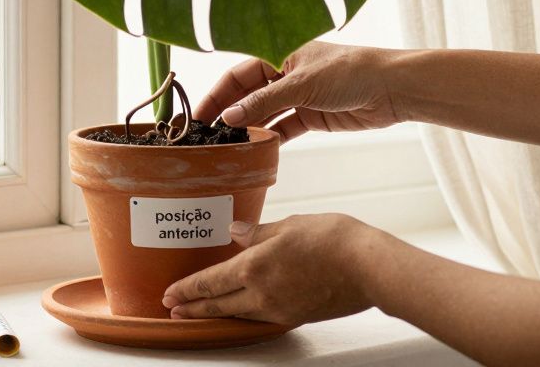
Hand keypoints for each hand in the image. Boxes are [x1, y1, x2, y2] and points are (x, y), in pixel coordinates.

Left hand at [162, 214, 380, 324]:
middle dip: (193, 307)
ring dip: (215, 313)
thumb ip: (258, 232)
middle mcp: (262, 293)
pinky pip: (259, 316)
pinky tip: (239, 310)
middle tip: (174, 309)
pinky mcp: (296, 314)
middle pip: (218, 304)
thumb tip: (235, 232)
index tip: (170, 294)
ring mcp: (279, 308)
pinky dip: (241, 314)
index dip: (187, 289)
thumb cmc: (333, 240)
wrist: (369, 268)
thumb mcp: (290, 224)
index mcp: (255, 266)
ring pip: (238, 313)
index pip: (210, 281)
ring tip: (199, 312)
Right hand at [195, 42, 401, 141]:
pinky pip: (283, 128)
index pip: (238, 75)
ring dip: (248, 129)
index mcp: (280, 53)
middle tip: (206, 136)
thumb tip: (229, 117)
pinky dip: (270, 138)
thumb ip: (264, 102)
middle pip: (248, 95)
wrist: (392, 89)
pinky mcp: (312, 116)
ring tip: (227, 148)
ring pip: (264, 114)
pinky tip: (256, 150)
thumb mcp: (301, 85)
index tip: (199, 116)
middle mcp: (286, 73)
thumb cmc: (350, 71)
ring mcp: (299, 96)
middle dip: (228, 114)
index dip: (217, 94)